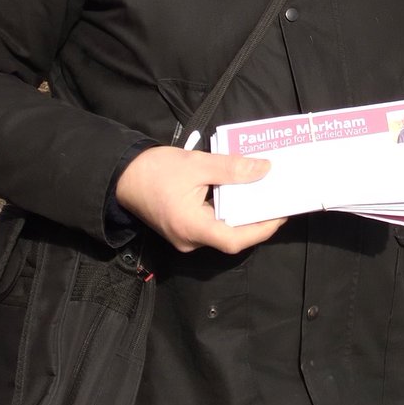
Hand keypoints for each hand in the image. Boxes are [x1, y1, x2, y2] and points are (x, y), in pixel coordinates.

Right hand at [115, 145, 285, 252]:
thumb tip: (265, 169)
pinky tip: (241, 194)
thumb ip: (232, 168)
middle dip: (257, 220)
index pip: (235, 240)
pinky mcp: (182, 229)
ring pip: (222, 230)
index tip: (281, 213)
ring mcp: (185, 237)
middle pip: (231, 236)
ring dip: (243, 215)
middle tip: (278, 200)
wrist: (122, 175)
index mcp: (192, 227)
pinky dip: (228, 211)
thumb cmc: (156, 170)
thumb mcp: (197, 164)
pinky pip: (211, 224)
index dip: (262, 229)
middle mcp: (189, 239)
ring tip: (264, 195)